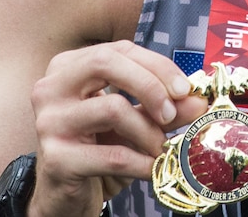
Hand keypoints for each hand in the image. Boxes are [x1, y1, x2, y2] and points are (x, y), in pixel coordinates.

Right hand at [27, 41, 207, 216]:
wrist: (64, 196)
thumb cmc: (97, 147)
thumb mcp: (131, 119)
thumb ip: (161, 105)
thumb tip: (198, 100)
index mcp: (68, 67)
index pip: (120, 50)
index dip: (157, 65)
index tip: (184, 88)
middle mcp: (51, 88)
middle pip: (106, 63)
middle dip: (150, 85)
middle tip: (172, 112)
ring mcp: (49, 122)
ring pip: (113, 108)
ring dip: (149, 131)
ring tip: (162, 148)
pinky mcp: (56, 158)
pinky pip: (113, 154)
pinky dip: (142, 162)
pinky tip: (153, 168)